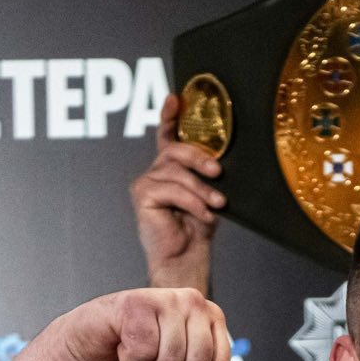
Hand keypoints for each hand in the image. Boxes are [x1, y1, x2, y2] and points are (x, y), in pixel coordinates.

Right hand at [55, 288, 230, 360]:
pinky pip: (144, 352)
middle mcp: (194, 300)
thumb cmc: (143, 360)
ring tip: (138, 352)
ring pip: (171, 360)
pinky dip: (131, 360)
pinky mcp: (138, 301)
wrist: (98, 351)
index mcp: (212, 317)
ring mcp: (167, 297)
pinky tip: (123, 345)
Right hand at [129, 94, 226, 290]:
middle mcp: (155, 172)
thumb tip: (218, 161)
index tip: (175, 98)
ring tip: (217, 204)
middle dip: (198, 157)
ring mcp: (145, 182)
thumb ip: (206, 176)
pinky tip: (204, 215)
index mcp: (170, 170)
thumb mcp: (207, 196)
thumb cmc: (197, 232)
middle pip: (175, 149)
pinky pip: (172, 188)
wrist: (186, 262)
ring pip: (176, 171)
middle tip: (217, 172)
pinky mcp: (142, 195)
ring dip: (201, 189)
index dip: (169, 116)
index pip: (167, 136)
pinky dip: (193, 202)